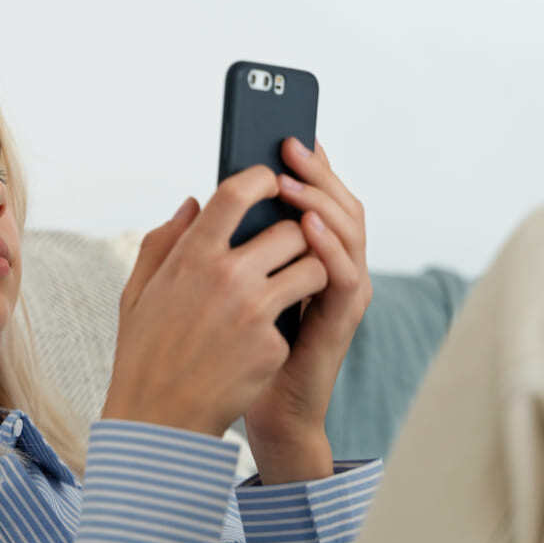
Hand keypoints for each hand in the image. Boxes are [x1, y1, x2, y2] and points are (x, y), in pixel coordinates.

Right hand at [101, 166, 327, 437]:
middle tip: (287, 245)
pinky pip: (297, 314)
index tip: (270, 179)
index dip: (261, 178)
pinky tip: (261, 336)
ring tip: (289, 284)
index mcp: (190, 257)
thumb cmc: (143, 352)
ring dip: (306, 271)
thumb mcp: (138, 293)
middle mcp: (226, 277)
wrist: (157, 418)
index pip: (237, 193)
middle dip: (295, 234)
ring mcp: (254, 311)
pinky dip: (286, 320)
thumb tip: (192, 204)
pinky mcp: (273, 345)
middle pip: (292, 229)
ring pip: (312, 267)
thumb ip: (164, 242)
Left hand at [244, 138, 372, 483]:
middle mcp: (327, 265)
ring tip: (291, 178)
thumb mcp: (215, 288)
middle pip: (335, 203)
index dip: (302, 166)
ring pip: (347, 230)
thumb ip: (210, 246)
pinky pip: (345, 274)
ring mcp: (339, 290)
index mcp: (299, 255)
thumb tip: (196, 199)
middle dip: (314, 171)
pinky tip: (306, 227)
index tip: (281, 134)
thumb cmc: (229, 349)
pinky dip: (330, 246)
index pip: (310, 198)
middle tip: (289, 142)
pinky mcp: (341, 318)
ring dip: (321, 200)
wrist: (251, 408)